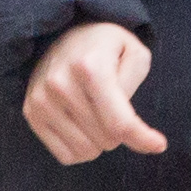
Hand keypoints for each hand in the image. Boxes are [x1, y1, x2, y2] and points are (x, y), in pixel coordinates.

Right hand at [23, 22, 166, 165]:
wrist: (65, 35)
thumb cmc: (106, 46)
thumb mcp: (135, 54)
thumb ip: (134, 89)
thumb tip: (132, 131)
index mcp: (90, 67)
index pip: (119, 122)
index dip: (142, 139)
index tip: (159, 145)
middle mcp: (60, 84)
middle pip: (106, 139)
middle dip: (119, 132)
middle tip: (116, 109)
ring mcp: (41, 100)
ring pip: (85, 151)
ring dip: (99, 141)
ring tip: (97, 114)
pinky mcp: (31, 113)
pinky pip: (65, 155)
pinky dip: (80, 148)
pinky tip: (82, 126)